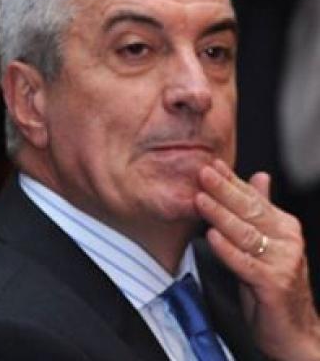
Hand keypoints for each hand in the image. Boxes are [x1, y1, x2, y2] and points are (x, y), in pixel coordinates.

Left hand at [195, 159, 319, 359]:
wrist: (293, 330)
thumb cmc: (272, 285)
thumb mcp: (265, 243)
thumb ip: (262, 210)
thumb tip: (259, 176)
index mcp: (284, 226)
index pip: (253, 198)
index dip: (231, 180)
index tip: (210, 164)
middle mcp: (287, 240)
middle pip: (250, 211)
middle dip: (223, 190)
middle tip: (201, 172)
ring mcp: (283, 262)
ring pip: (246, 234)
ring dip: (221, 216)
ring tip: (200, 199)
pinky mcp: (274, 284)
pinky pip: (246, 264)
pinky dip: (227, 250)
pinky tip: (211, 237)